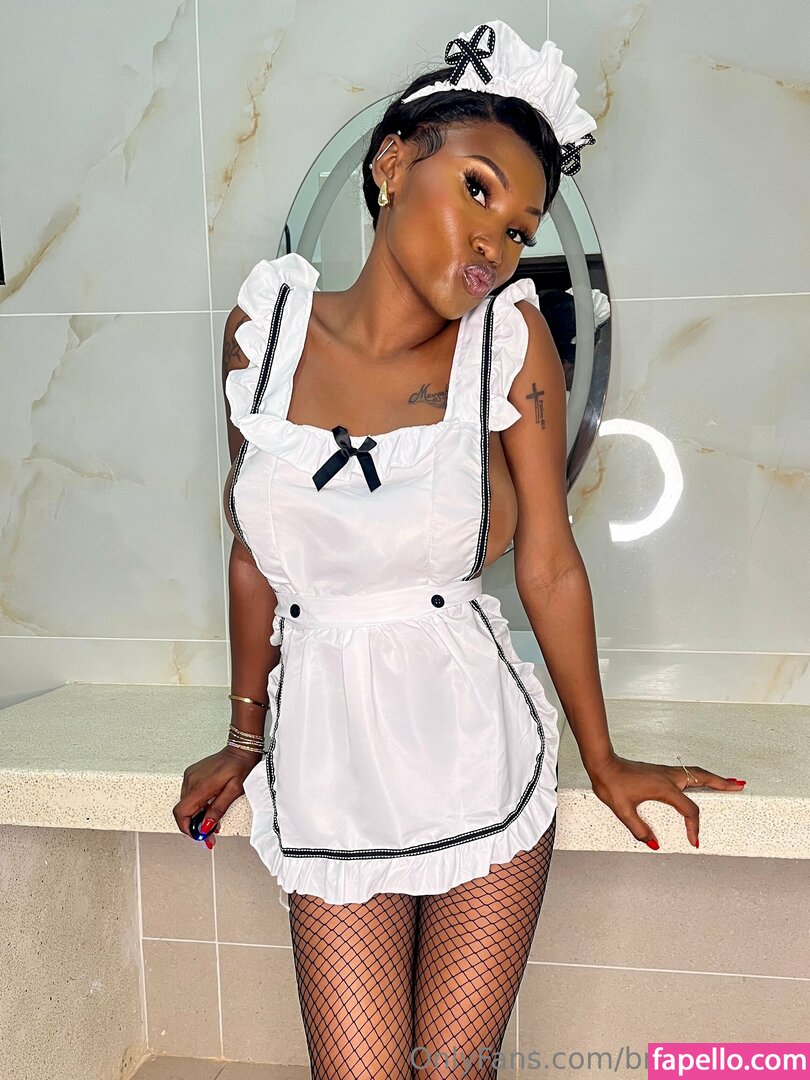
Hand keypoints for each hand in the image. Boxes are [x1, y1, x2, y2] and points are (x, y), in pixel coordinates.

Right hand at [173, 745, 262, 846]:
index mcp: (200, 786)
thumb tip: (206, 826)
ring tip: (213, 820)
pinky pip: (190, 795)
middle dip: (195, 825)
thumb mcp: (234, 791)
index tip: (199, 836)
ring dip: (197, 815)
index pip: (181, 813)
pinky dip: (197, 805)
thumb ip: (218, 810)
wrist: (241, 749)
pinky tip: (209, 807)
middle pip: (183, 811)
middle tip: (211, 834)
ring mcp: (191, 776)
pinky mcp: (193, 774)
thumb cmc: (241, 766)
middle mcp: (191, 780)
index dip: (187, 828)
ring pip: (186, 804)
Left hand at [585, 753, 746, 849]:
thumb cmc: (611, 784)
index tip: (694, 842)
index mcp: (664, 788)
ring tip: (728, 782)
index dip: (694, 827)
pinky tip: (700, 780)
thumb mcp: (623, 811)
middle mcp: (669, 777)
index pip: (689, 810)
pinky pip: (687, 772)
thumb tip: (654, 844)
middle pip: (702, 779)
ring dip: (713, 777)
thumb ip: (639, 829)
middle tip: (740, 785)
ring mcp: (665, 772)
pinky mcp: (660, 771)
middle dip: (722, 783)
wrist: (602, 764)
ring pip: (696, 773)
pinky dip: (700, 775)